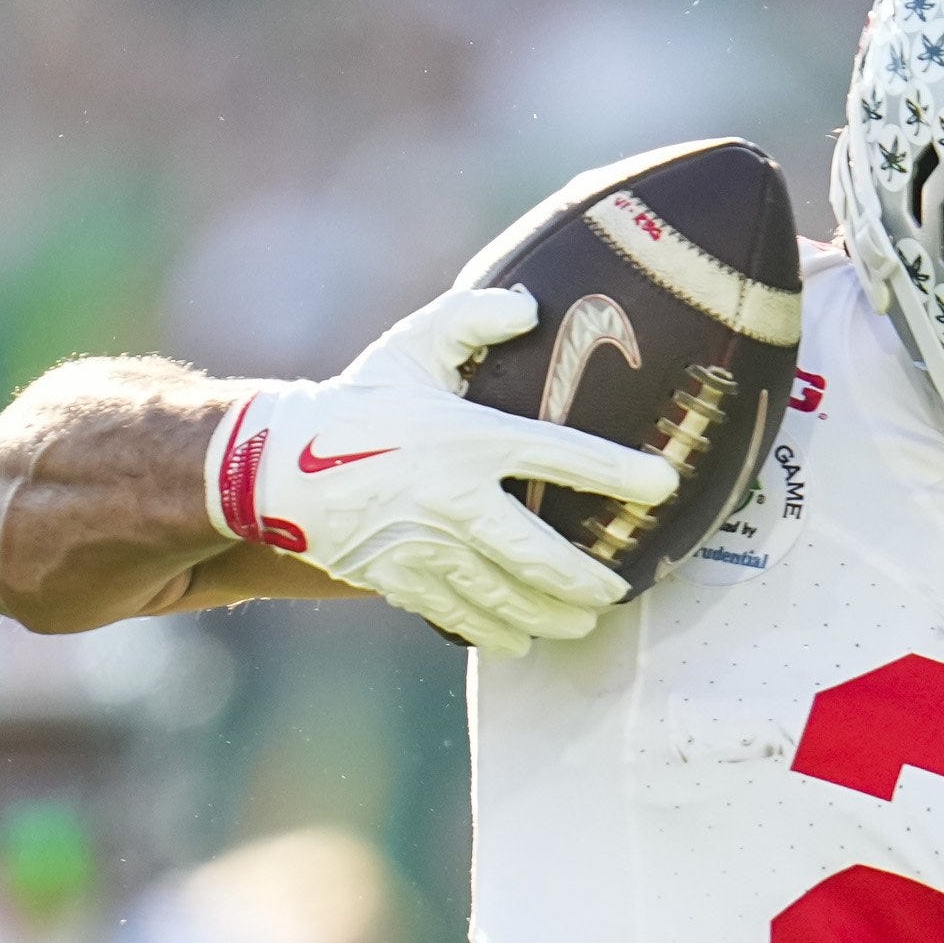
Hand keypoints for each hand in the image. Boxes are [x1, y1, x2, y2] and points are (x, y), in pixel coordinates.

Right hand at [215, 287, 683, 654]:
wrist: (279, 465)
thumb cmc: (359, 402)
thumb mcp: (411, 346)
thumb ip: (472, 317)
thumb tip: (530, 305)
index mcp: (467, 439)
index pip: (562, 456)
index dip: (619, 473)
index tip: (664, 485)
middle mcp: (454, 501)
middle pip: (541, 556)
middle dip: (588, 581)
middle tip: (618, 588)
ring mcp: (428, 549)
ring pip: (508, 598)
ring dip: (553, 615)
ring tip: (582, 619)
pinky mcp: (403, 582)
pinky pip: (463, 619)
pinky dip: (499, 633)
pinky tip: (524, 637)